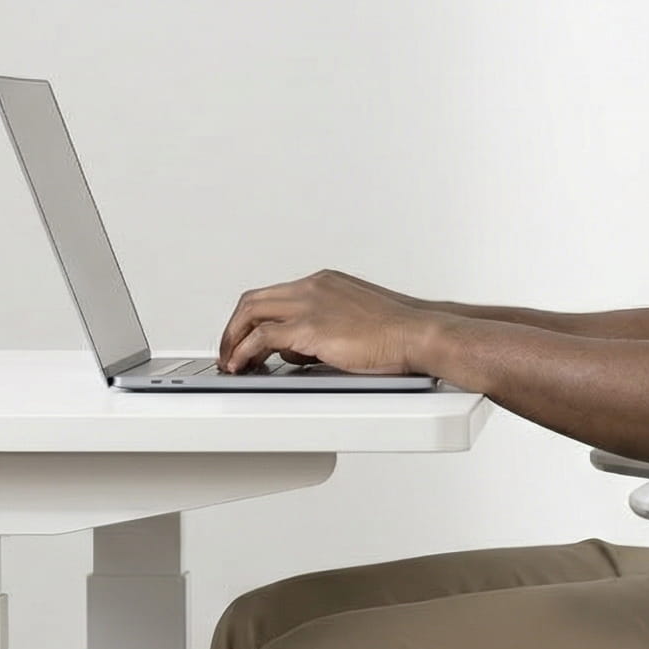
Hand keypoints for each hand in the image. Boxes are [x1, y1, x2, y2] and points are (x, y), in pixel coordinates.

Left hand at [218, 269, 432, 374]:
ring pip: (251, 313)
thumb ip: (324, 330)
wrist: (418, 334)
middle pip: (254, 300)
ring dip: (233, 339)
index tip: (247, 337)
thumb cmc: (399, 334)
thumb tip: (302, 351)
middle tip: (229, 350)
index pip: (275, 295)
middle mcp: (313, 287)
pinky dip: (244, 351)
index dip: (254, 318)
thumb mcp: (354, 323)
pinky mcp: (310, 327)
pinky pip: (262, 337)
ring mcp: (310, 304)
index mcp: (324, 282)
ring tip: (231, 362)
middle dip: (235, 327)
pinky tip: (242, 366)